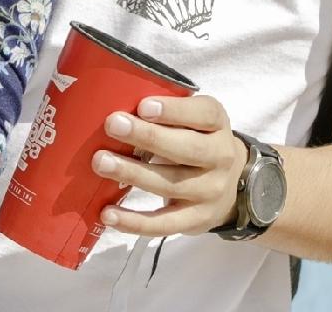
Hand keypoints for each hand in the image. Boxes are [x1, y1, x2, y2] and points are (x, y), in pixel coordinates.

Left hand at [91, 93, 249, 236]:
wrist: (230, 186)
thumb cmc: (197, 141)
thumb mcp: (193, 120)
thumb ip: (166, 113)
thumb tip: (118, 110)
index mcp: (217, 124)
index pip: (204, 114)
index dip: (174, 110)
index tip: (143, 106)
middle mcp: (220, 158)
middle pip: (187, 149)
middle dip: (148, 137)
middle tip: (113, 125)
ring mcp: (210, 192)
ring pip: (170, 184)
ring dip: (133, 173)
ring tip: (101, 163)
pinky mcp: (197, 220)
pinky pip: (164, 224)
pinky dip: (134, 221)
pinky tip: (108, 213)